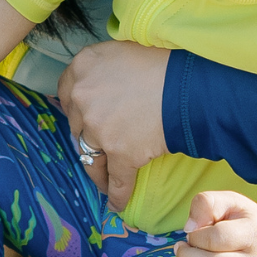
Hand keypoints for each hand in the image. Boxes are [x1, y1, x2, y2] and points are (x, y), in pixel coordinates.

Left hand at [56, 39, 171, 204]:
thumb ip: (103, 67)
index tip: (82, 120)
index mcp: (83, 67)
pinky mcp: (120, 152)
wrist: (189, 85)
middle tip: (97, 150)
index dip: (76, 110)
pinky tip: (116, 205)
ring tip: (103, 183)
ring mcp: (99, 127)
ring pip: (91, 157)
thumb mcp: (123, 52)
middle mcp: (83, 97)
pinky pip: (117, 179)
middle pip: (77, 127)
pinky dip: (117, 194)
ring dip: (97, 173)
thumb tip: (100, 82)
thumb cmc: (163, 63)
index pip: (67, 94)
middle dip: (86, 140)